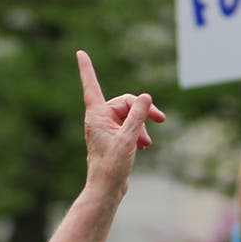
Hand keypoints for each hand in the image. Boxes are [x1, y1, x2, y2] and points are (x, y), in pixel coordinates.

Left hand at [77, 50, 165, 188]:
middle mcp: (99, 119)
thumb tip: (145, 96)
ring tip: (146, 144)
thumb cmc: (112, 165)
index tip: (79, 53)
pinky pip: (129, 127)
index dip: (86, 69)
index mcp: (96, 115)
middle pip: (126, 103)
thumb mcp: (129, 137)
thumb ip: (138, 115)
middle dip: (143, 112)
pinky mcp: (114, 138)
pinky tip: (143, 147)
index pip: (91, 85)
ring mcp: (107, 128)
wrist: (107, 188)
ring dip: (142, 127)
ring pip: (130, 116)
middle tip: (161, 119)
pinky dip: (139, 134)